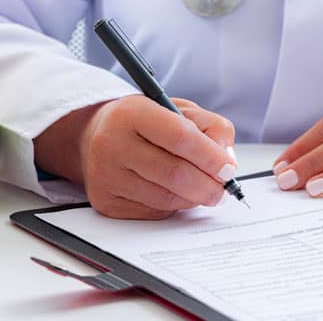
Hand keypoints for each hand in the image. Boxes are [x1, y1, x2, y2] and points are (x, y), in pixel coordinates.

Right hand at [36, 95, 236, 219]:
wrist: (93, 136)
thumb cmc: (141, 122)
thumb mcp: (175, 109)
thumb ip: (209, 127)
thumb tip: (226, 162)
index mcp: (131, 112)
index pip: (180, 137)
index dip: (211, 156)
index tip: (228, 169)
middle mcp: (111, 143)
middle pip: (175, 174)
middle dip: (209, 186)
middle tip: (222, 188)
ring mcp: (105, 175)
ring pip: (167, 198)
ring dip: (193, 198)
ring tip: (199, 187)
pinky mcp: (105, 201)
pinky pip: (153, 212)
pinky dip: (172, 206)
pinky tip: (170, 191)